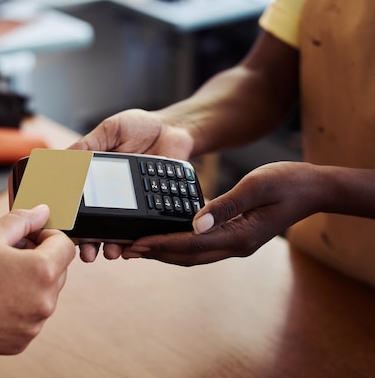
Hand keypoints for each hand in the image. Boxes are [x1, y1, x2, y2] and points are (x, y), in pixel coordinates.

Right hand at [0, 205, 75, 354]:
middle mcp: (45, 301)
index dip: (47, 235)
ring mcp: (34, 325)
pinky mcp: (21, 340)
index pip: (65, 246)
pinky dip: (19, 305)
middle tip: (7, 254)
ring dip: (30, 282)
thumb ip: (22, 220)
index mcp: (42, 271)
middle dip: (39, 258)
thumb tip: (42, 212)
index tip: (27, 237)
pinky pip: (30, 316)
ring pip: (44, 294)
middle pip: (58, 271)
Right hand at [68, 108, 194, 261]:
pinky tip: (132, 246)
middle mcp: (111, 196)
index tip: (63, 232)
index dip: (70, 220)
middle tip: (86, 252)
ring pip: (118, 233)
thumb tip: (62, 158)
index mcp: (96, 178)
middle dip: (88, 243)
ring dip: (111, 246)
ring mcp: (133, 204)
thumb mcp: (110, 131)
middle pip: (95, 226)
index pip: (78, 203)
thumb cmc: (140, 127)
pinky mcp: (153, 208)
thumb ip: (89, 144)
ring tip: (110, 252)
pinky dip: (137, 240)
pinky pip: (143, 228)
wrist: (175, 129)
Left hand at [121, 162, 321, 264]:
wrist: (314, 189)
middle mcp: (235, 245)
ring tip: (136, 247)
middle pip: (186, 256)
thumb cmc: (287, 182)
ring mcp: (235, 244)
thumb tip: (194, 223)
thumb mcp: (256, 186)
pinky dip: (178, 245)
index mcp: (239, 235)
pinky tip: (164, 238)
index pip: (190, 244)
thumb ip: (225, 205)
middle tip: (124, 249)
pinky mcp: (235, 237)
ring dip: (163, 252)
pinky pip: (200, 247)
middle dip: (154, 253)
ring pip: (192, 255)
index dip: (159, 244)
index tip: (134, 244)